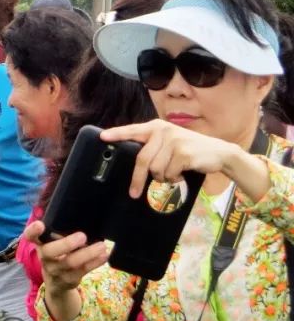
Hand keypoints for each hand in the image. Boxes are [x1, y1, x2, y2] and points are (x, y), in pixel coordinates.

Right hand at [23, 220, 106, 320]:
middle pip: (51, 251)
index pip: (30, 236)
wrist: (56, 282)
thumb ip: (60, 231)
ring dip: (88, 253)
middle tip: (82, 235)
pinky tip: (104, 256)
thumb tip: (81, 212)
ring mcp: (56, 270)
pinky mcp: (69, 279)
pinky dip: (95, 262)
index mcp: (39, 243)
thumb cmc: (57, 253)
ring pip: (71, 262)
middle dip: (66, 244)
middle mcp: (44, 257)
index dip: (33, 231)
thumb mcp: (53, 242)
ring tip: (102, 245)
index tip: (40, 225)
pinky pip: (83, 271)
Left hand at [100, 120, 244, 197]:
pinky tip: (182, 173)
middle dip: (137, 179)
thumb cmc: (190, 150)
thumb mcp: (170, 142)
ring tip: (173, 172)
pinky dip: (174, 179)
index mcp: (156, 127)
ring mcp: (174, 141)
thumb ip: (153, 146)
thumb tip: (134, 162)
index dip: (117, 134)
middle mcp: (163, 131)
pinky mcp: (183, 153)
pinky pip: (169, 174)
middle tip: (133, 192)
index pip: (132, 130)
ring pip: (155, 169)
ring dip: (163, 177)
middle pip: (142, 159)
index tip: (102, 137)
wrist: (219, 152)